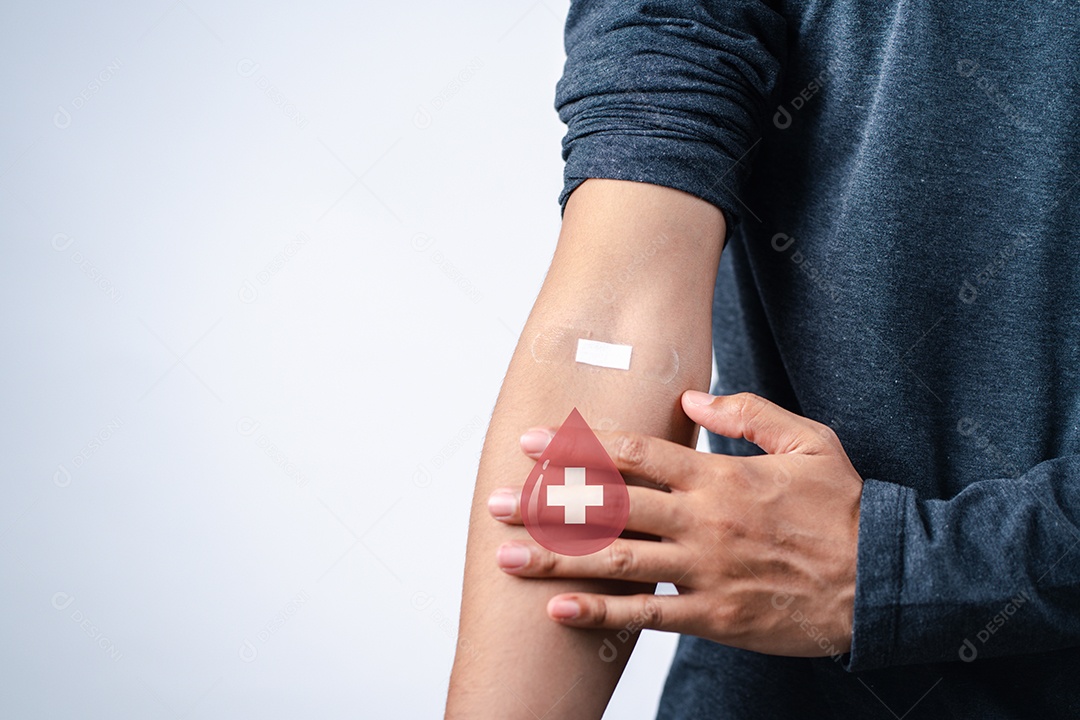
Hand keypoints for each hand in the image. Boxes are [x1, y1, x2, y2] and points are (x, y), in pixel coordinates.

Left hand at [487, 391, 863, 656]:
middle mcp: (703, 521)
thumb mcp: (808, 440)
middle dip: (547, 503)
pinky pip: (649, 617)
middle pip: (610, 508)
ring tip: (507, 555)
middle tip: (496, 502)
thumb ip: (747, 413)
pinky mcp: (716, 616)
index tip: (531, 444)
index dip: (576, 448)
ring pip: (618, 562)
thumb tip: (692, 395)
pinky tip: (560, 608)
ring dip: (557, 557)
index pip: (634, 455)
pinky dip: (603, 614)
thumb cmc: (844, 506)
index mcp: (719, 476)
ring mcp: (706, 571)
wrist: (883, 578)